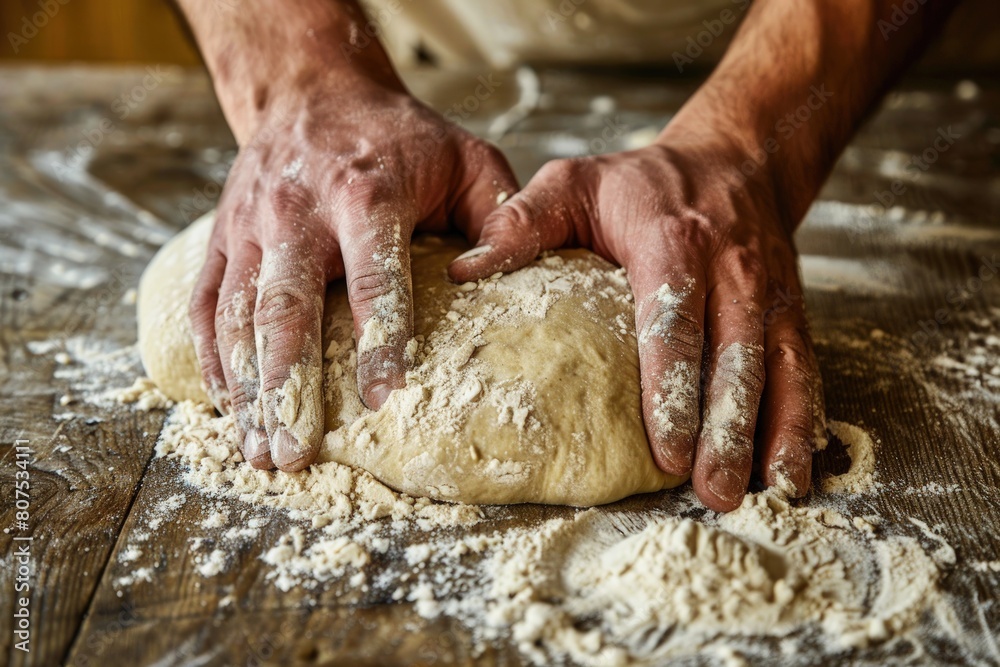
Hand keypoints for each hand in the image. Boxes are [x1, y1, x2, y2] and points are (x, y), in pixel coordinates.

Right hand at [189, 71, 517, 470]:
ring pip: (239, 317)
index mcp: (365, 194)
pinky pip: (207, 304)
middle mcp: (297, 212)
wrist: (313, 90)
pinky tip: (228, 405)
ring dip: (248, 389)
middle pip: (286, 311)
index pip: (373, 280)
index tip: (385, 401)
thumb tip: (491, 280)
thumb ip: (498, 216)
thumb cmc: (402, 137)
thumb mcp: (467, 157)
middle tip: (295, 455)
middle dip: (288, 388)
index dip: (379, 343)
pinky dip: (212, 360)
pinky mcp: (222, 237)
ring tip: (259, 451)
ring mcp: (251, 226)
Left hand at [449, 131, 825, 511]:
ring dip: (773, 431)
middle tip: (711, 490)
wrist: (736, 160)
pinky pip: (802, 365)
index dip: (671, 388)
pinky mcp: (789, 310)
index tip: (667, 448)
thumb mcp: (575, 182)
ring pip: (777, 367)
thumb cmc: (642, 182)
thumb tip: (464, 269)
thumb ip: (523, 221)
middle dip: (727, 428)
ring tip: (766, 491)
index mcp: (673, 241)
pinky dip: (804, 417)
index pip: (673, 320)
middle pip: (733, 356)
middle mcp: (731, 269)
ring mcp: (768, 292)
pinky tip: (793, 465)